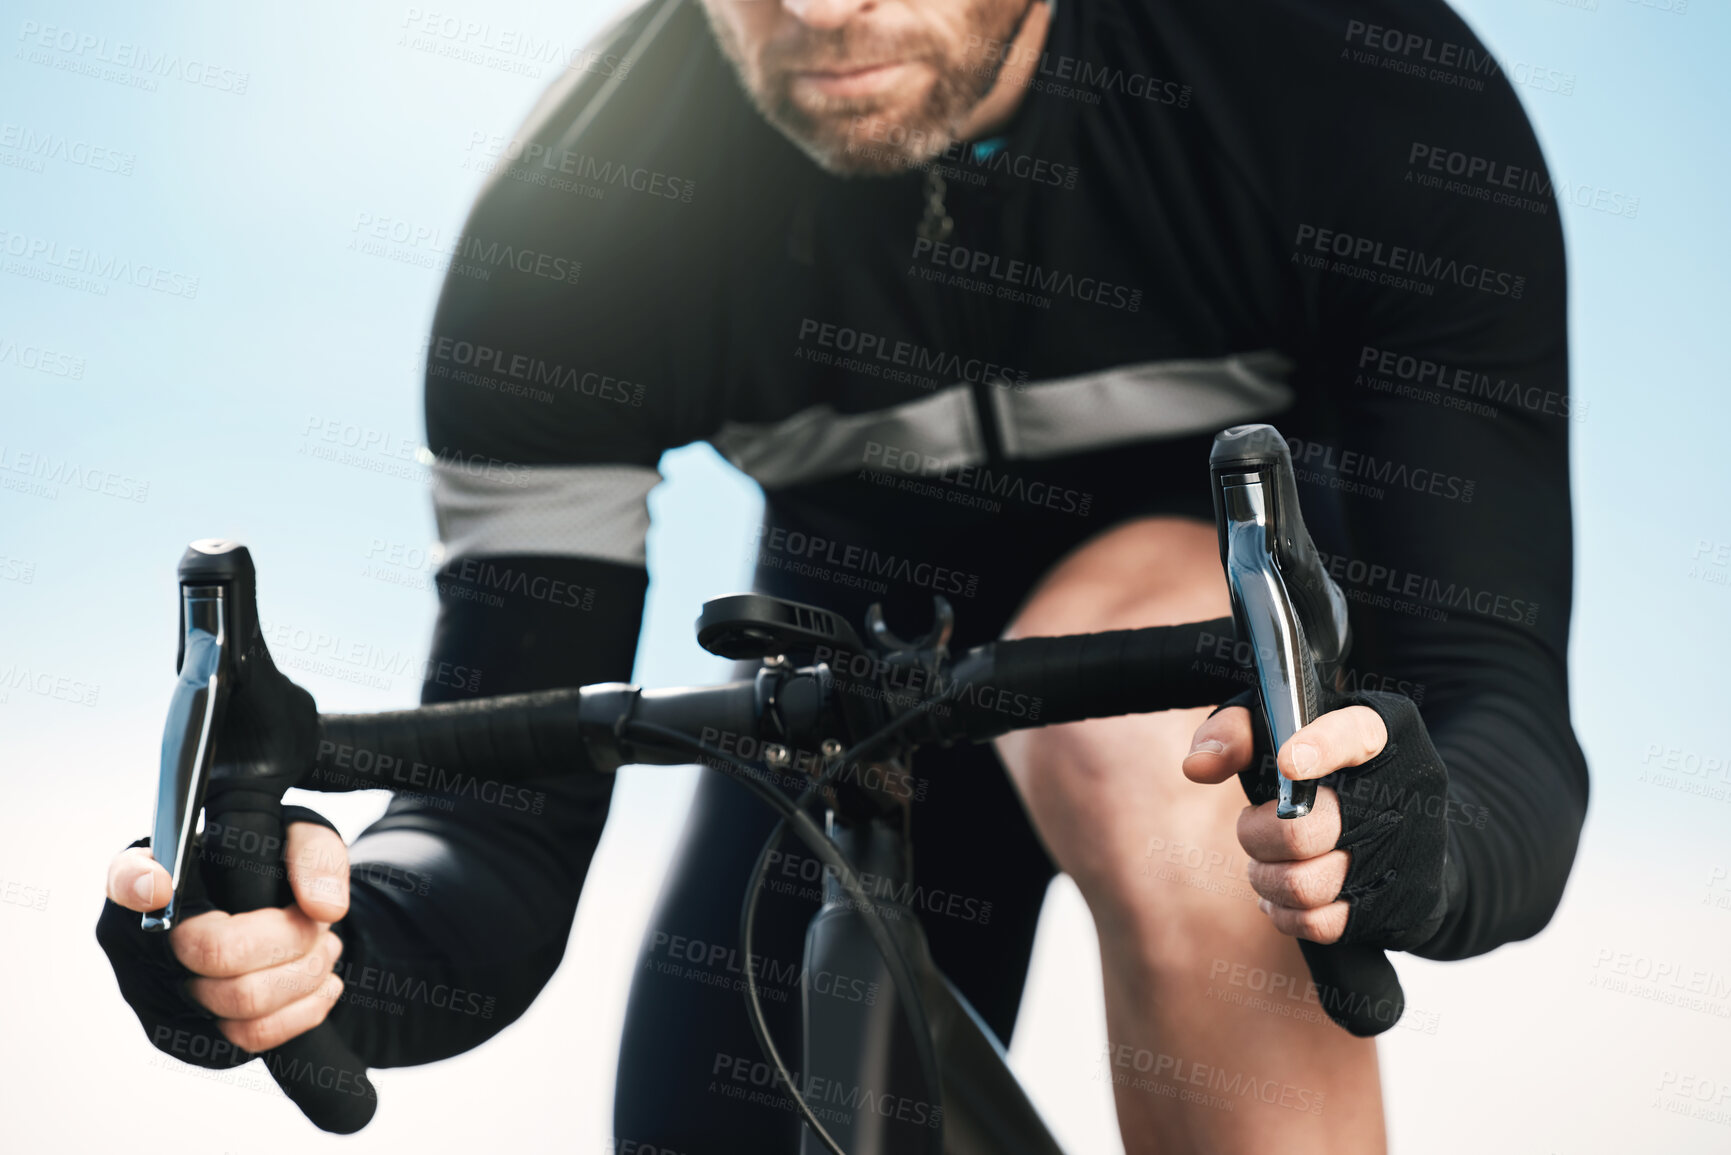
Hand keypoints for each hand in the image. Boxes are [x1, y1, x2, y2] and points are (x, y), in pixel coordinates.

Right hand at [100, 816, 349, 1054]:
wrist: (267, 919)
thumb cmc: (268, 871)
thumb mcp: (297, 840)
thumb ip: (314, 857)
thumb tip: (324, 909)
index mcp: (154, 874)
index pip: (125, 878)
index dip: (136, 884)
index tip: (162, 885)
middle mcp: (140, 940)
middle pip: (219, 952)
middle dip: (293, 939)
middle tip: (318, 924)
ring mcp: (156, 995)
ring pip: (244, 1002)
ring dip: (306, 974)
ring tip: (323, 946)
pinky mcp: (187, 1037)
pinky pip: (253, 1037)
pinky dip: (304, 1009)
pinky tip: (320, 981)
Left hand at [1179, 688, 1453, 951]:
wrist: (1406, 827)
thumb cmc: (1326, 769)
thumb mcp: (1286, 729)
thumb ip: (1239, 732)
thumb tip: (1197, 766)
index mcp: (1381, 730)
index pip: (1356, 734)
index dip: (1320, 749)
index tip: (1286, 764)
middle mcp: (1403, 791)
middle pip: (1306, 829)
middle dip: (1257, 834)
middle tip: (1252, 824)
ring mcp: (1404, 853)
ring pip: (1304, 885)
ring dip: (1265, 876)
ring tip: (1266, 859)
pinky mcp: (1397, 905)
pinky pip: (1319, 924)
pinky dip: (1284, 912)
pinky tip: (1282, 893)